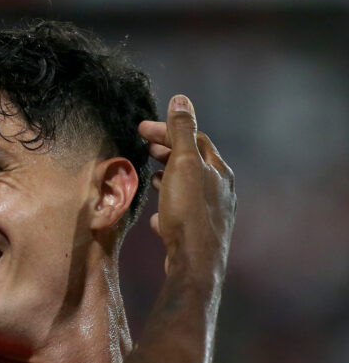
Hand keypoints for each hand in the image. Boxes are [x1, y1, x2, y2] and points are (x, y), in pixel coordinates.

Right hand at [138, 95, 235, 277]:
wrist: (195, 263)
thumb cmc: (189, 212)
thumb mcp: (183, 164)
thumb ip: (182, 132)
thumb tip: (181, 99)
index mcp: (218, 170)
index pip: (194, 138)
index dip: (168, 129)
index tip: (141, 128)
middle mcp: (220, 190)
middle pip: (193, 162)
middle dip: (168, 151)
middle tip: (145, 146)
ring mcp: (211, 213)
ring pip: (188, 187)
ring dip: (168, 177)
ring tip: (150, 176)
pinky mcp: (200, 234)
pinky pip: (184, 212)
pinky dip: (169, 204)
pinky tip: (158, 214)